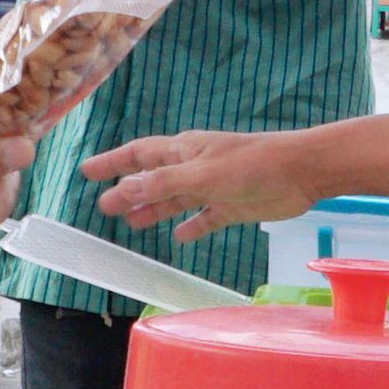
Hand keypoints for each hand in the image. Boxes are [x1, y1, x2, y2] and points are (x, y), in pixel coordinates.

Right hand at [86, 126, 323, 238]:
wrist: (300, 172)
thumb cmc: (252, 165)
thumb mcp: (202, 175)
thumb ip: (164, 183)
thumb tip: (124, 188)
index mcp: (183, 151)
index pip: (138, 155)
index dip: (112, 163)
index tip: (87, 171)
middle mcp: (194, 167)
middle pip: (153, 180)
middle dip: (128, 192)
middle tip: (103, 207)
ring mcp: (212, 187)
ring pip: (175, 200)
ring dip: (154, 210)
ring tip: (132, 224)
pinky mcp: (232, 206)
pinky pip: (204, 218)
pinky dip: (191, 227)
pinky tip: (179, 237)